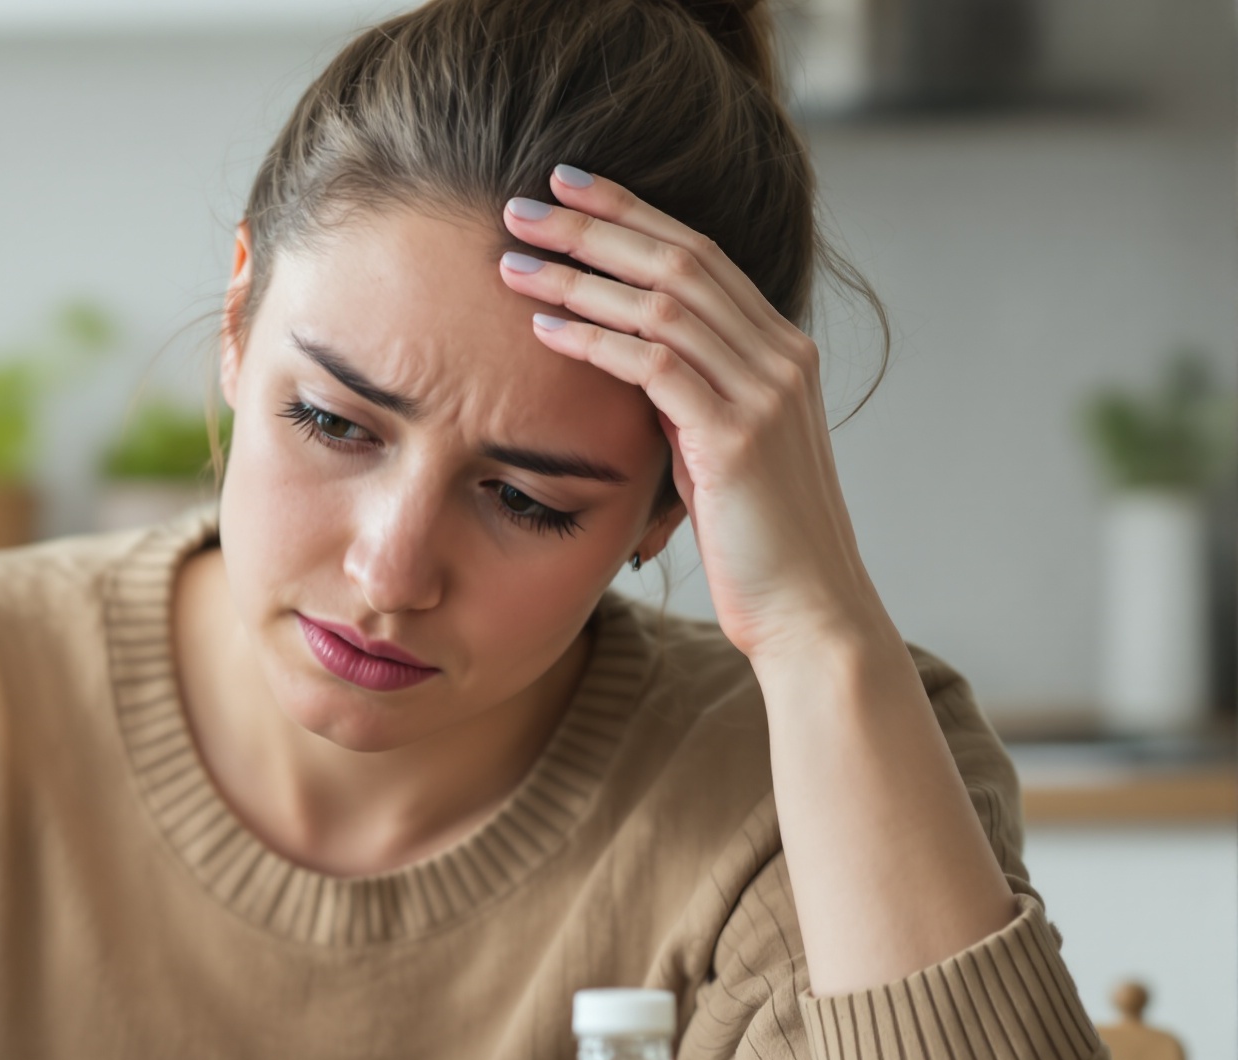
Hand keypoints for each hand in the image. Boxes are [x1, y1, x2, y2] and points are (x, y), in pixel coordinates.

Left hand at [495, 167, 895, 668]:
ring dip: (580, 277)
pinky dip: (594, 341)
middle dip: (596, 226)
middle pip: (678, 260)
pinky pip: (655, 367)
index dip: (631, 214)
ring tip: (513, 261)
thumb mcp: (716, 451)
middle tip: (523, 202)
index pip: (699, 254)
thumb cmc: (753, 542)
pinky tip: (541, 329)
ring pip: (662, 304)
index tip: (567, 187)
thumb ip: (685, 400)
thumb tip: (626, 363)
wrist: (808, 612)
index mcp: (779, 350)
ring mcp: (765, 392)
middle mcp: (781, 355)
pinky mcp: (737, 436)